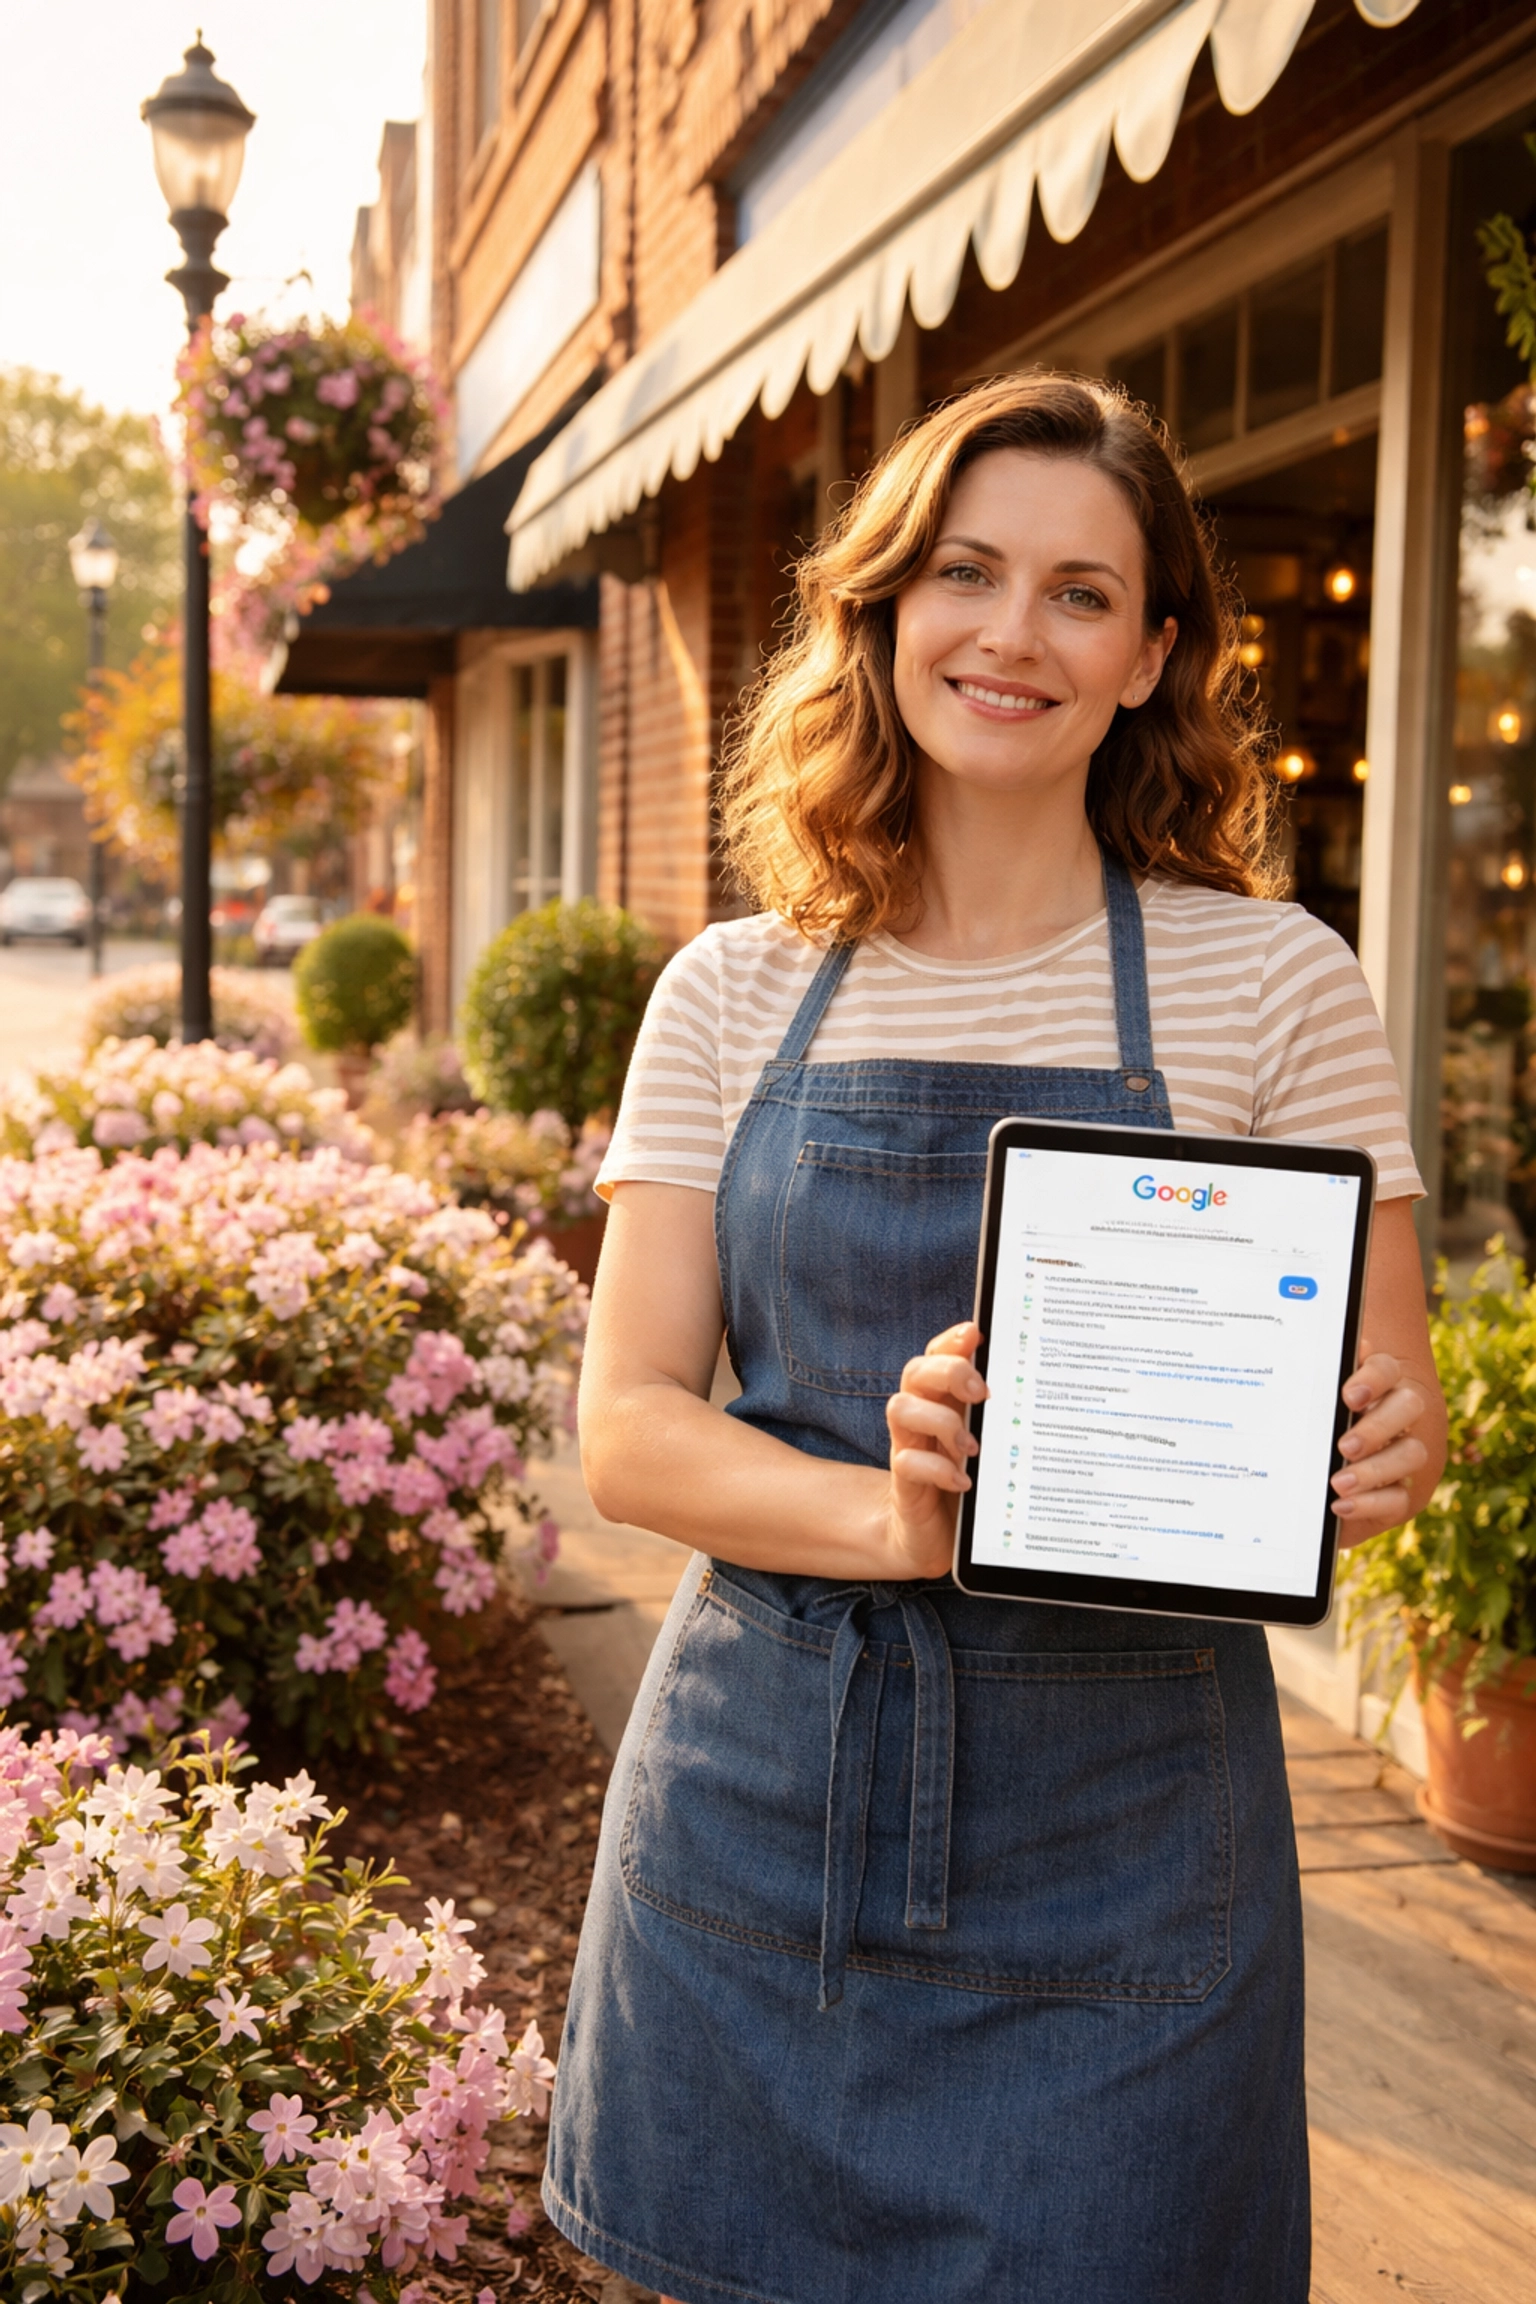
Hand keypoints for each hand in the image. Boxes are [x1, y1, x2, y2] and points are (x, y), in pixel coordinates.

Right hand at [881, 1320, 986, 1577]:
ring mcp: (909, 1449)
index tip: (976, 1334)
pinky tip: (964, 1482)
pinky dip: (938, 1469)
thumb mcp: (988, 1445)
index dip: (951, 1340)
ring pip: (900, 1409)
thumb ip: (999, 1416)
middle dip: (948, 1372)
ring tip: (971, 1447)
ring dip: (940, 1422)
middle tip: (982, 1393)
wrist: (934, 1538)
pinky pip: (907, 1463)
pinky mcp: (905, 1484)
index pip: (937, 1356)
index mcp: (944, 1402)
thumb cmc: (968, 1482)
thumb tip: (1035, 1384)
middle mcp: (922, 1419)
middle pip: (915, 1372)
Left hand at [1329, 1344, 1428, 1544]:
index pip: (1386, 1369)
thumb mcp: (1315, 1410)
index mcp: (1381, 1384)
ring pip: (1412, 1453)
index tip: (1348, 1397)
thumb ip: (1314, 1395)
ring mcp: (1411, 1452)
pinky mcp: (1408, 1492)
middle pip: (1408, 1405)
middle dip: (1376, 1427)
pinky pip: (1400, 1498)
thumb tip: (1290, 1380)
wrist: (1337, 1473)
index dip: (1372, 1379)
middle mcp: (1403, 1413)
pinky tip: (1341, 1505)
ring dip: (1374, 1470)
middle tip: (1345, 1447)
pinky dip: (1370, 1503)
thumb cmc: (1322, 1426)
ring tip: (1338, 1483)